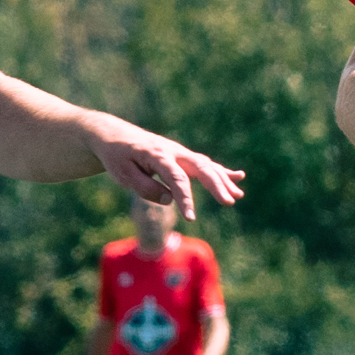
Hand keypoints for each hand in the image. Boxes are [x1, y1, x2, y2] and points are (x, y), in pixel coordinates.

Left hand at [91, 121, 244, 213]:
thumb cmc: (117, 156)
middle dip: (216, 185)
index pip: (176, 179)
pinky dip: (221, 171)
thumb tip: (169, 199)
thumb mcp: (123, 174)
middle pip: (200, 168)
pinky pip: (205, 164)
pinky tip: (238, 177)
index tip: (190, 218)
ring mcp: (180, 152)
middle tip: (229, 202)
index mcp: (157, 155)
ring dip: (223, 180)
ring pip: (206, 166)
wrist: (116, 135)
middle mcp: (173, 151)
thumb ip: (145, 188)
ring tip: (237, 196)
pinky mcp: (182, 156)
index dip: (185, 199)